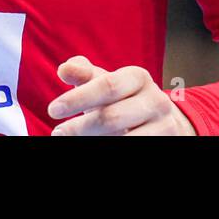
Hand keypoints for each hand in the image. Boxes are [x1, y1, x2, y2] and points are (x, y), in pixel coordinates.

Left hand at [47, 55, 197, 134]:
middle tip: (58, 133)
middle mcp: (156, 100)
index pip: (107, 86)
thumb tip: (64, 69)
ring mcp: (164, 126)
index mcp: (138, 77)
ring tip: (73, 141)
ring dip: (92, 140)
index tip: (53, 109)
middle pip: (112, 117)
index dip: (78, 98)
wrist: (159, 121)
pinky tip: (93, 145)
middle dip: (80, 127)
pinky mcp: (165, 143)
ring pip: (123, 138)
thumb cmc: (121, 99)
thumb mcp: (104, 83)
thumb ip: (83, 74)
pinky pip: (133, 148)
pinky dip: (108, 148)